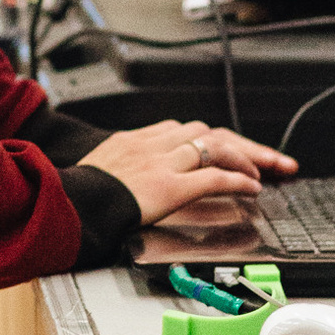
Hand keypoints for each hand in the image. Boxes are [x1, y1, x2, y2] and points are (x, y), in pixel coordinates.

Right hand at [80, 117, 296, 227]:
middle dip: (239, 144)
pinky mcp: (170, 185)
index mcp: (134, 140)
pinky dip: (238, 180)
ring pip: (215, 148)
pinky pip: (214, 177)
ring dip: (244, 158)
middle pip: (206, 132)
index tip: (225, 147)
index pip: (184, 130)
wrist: (67, 204)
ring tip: (262, 172)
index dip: (210, 139)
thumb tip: (128, 177)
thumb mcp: (97, 167)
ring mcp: (162, 163)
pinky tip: (252, 187)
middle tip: (266, 157)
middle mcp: (152, 145)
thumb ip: (120, 165)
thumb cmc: (77, 193)